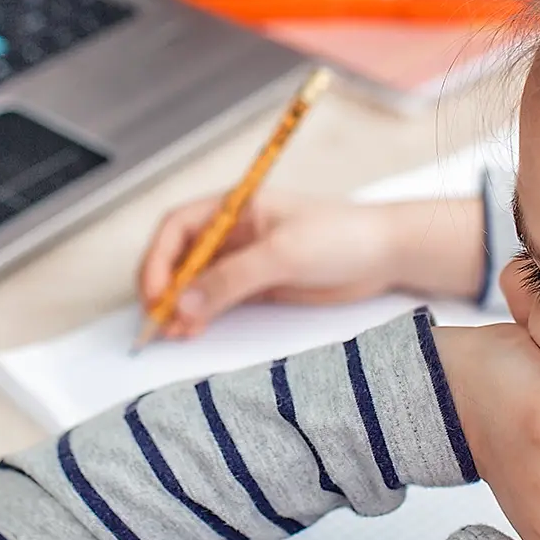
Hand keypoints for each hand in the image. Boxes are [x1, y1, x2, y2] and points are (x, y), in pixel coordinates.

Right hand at [138, 196, 403, 338]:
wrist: (384, 255)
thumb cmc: (341, 236)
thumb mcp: (283, 254)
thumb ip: (232, 278)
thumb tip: (184, 301)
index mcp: (234, 207)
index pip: (178, 228)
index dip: (158, 259)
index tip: (155, 291)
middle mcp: (232, 232)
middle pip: (179, 257)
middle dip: (164, 287)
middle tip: (158, 319)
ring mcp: (243, 260)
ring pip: (195, 282)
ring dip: (180, 306)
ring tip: (175, 332)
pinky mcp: (257, 285)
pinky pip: (216, 300)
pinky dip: (200, 315)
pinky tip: (193, 330)